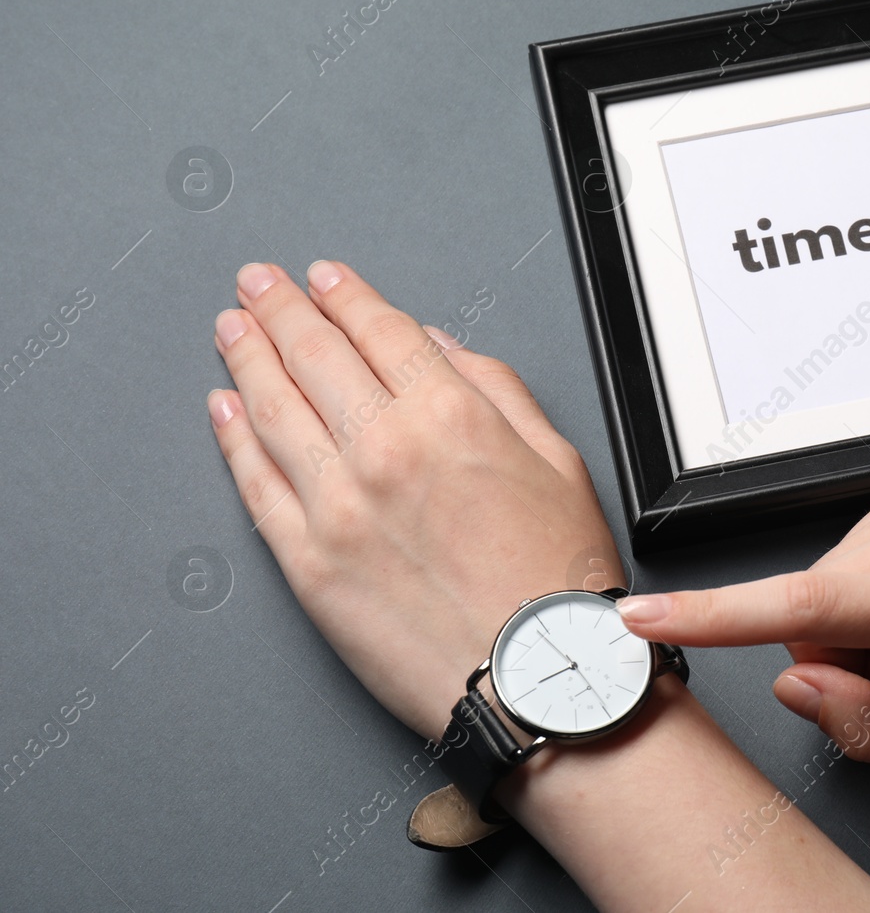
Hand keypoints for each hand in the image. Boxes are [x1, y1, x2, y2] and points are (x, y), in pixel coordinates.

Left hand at [207, 261, 619, 739]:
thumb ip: (497, 389)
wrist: (538, 679)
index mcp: (451, 416)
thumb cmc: (558, 582)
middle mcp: (385, 451)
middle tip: (258, 283)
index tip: (324, 277)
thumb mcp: (559, 459)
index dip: (346, 295)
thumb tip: (441, 349)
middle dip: (282, 309)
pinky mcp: (308, 563)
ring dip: (247, 356)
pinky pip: (257, 485)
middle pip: (315, 356)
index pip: (380, 331)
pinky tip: (224, 410)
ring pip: (273, 409)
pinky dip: (234, 439)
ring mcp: (337, 507)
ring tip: (232, 327)